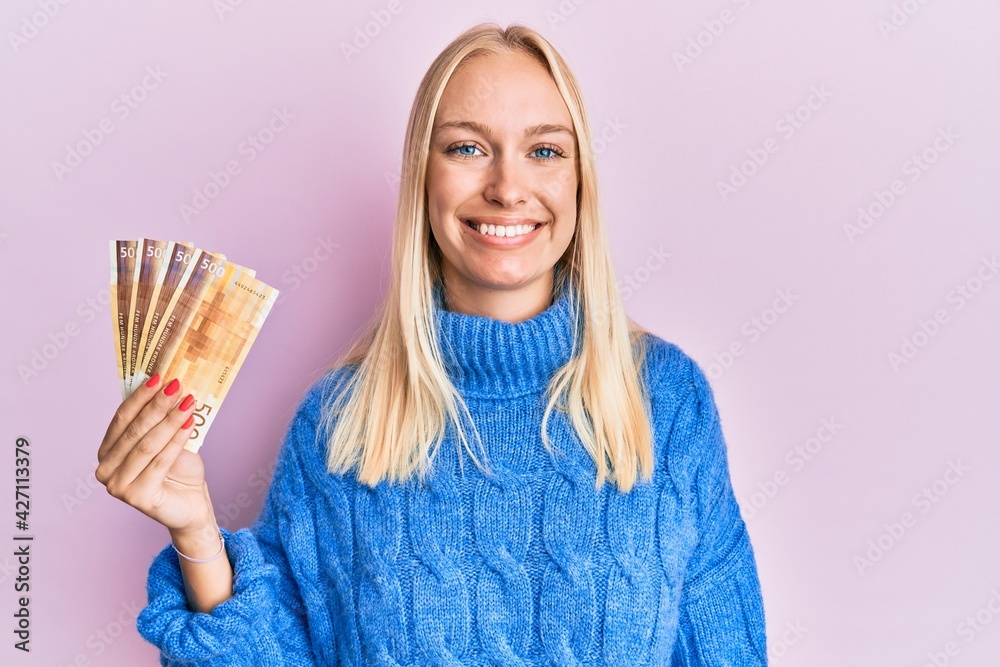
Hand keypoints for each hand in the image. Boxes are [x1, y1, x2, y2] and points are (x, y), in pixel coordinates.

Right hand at [96, 375, 213, 534]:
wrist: (191, 504)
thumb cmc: (178, 471)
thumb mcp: (167, 439)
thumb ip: (159, 420)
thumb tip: (167, 384)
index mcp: (106, 452)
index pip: (121, 418)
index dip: (140, 396)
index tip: (159, 376)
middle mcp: (105, 470)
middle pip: (134, 430)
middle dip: (157, 404)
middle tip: (177, 385)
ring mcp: (118, 486)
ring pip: (147, 444)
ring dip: (170, 419)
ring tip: (189, 401)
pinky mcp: (137, 497)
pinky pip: (160, 461)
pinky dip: (177, 439)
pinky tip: (190, 423)